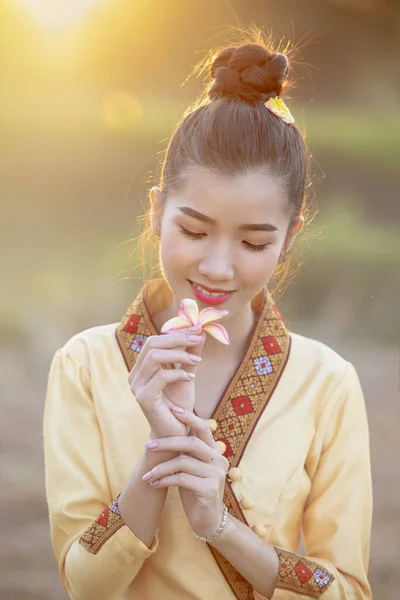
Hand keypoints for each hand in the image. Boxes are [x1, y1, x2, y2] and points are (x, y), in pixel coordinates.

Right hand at [128, 328, 205, 438]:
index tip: (196, 330)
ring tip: (196, 359)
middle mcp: (135, 375)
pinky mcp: (144, 399)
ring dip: (179, 354)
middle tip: (198, 339)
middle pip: (151, 344)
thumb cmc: (179, 405)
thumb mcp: (186, 374)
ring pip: (154, 357)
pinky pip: (160, 378)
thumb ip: (190, 355)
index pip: (153, 341)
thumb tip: (199, 332)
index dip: (175, 334)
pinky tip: (190, 377)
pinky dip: (178, 373)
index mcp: (142, 368)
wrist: (177, 434)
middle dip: (177, 339)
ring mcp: (137, 387)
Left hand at [142, 407, 228, 538]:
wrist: (208, 521)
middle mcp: (219, 459)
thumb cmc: (196, 491)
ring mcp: (216, 474)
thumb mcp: (191, 468)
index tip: (173, 409)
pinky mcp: (209, 489)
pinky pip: (181, 479)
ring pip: (182, 462)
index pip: (203, 428)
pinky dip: (164, 480)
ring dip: (160, 468)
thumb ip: (186, 452)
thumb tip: (164, 434)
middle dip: (166, 442)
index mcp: (214, 451)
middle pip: (191, 443)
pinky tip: (154, 484)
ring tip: (147, 475)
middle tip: (147, 445)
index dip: (189, 417)